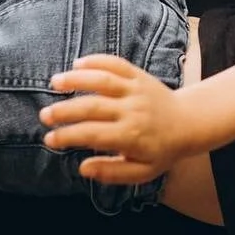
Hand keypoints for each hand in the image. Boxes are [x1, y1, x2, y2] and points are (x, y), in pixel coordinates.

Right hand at [41, 55, 193, 182]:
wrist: (189, 123)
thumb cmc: (161, 150)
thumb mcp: (142, 171)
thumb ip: (112, 172)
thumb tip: (83, 168)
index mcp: (130, 136)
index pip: (92, 134)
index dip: (69, 136)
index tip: (50, 139)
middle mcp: (132, 110)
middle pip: (93, 107)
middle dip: (65, 110)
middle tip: (45, 115)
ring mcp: (136, 90)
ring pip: (103, 81)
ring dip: (77, 79)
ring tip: (54, 82)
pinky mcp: (139, 76)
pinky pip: (117, 64)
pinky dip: (98, 61)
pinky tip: (78, 63)